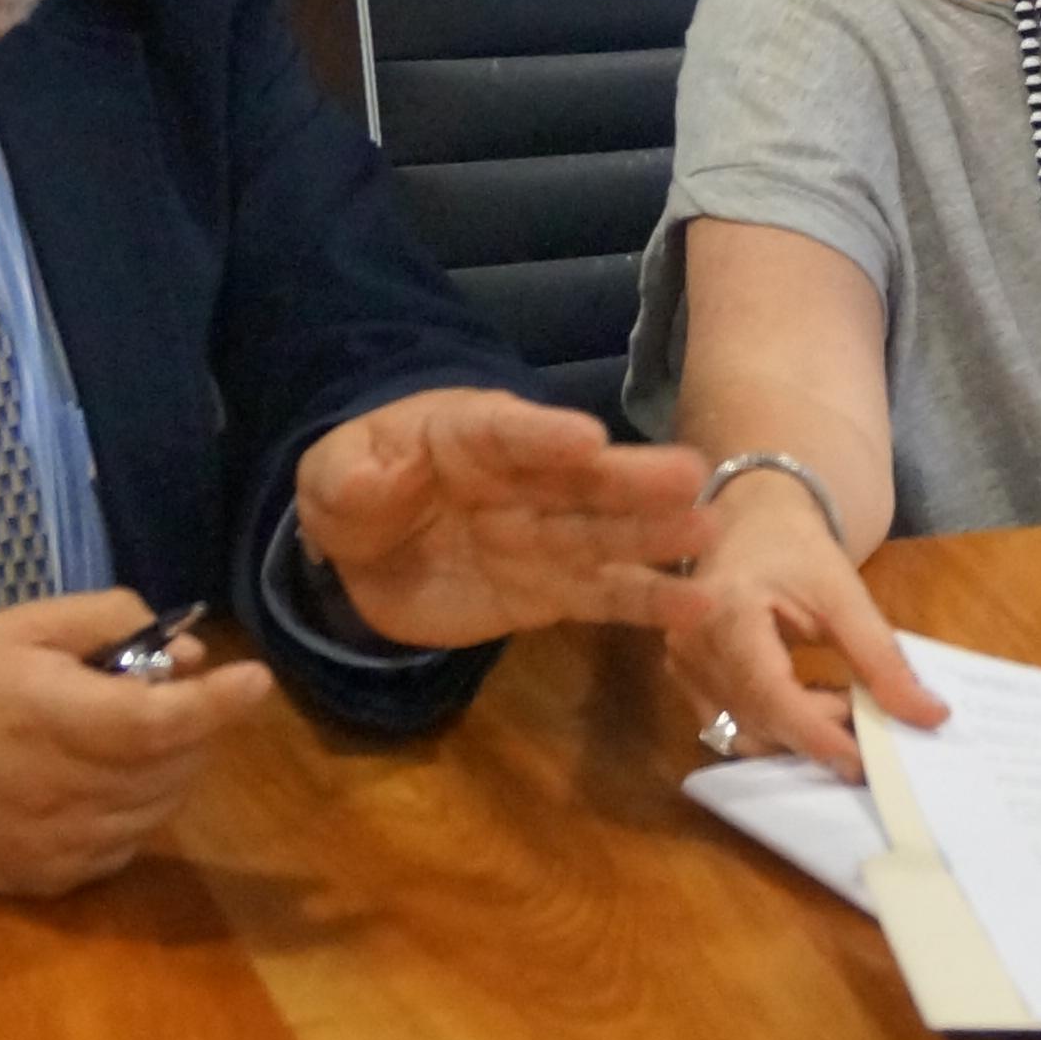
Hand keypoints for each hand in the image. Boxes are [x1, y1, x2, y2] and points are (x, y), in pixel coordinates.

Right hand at [0, 590, 273, 893]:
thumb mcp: (19, 625)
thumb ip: (109, 622)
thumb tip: (187, 655)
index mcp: (45, 717)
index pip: (162, 723)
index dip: (218, 704)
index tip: (256, 680)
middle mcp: (55, 791)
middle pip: (171, 767)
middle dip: (193, 726)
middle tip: (164, 691)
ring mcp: (49, 846)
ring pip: (157, 810)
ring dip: (169, 768)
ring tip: (129, 732)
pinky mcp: (40, 882)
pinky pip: (124, 846)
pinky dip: (136, 810)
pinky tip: (103, 779)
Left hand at [293, 387, 721, 649]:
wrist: (369, 549)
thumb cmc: (359, 488)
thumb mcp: (332, 473)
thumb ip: (353, 475)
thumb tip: (378, 479)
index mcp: (473, 436)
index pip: (510, 434)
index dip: (545, 436)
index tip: (588, 440)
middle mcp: (527, 482)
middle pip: (582, 481)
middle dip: (632, 479)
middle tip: (689, 475)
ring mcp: (545, 538)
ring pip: (606, 537)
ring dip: (656, 537)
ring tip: (707, 533)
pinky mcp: (553, 592)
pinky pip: (604, 596)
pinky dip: (649, 603)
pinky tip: (697, 605)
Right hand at [664, 473, 942, 772]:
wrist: (749, 518)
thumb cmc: (794, 546)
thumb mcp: (844, 592)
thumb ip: (882, 657)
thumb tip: (929, 716)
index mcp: (725, 614)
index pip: (771, 696)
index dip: (819, 736)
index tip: (865, 762)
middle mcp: (691, 647)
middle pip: (758, 721)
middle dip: (819, 733)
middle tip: (872, 724)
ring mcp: (682, 666)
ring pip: (745, 730)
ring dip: (800, 731)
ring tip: (845, 700)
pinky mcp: (686, 679)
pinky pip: (732, 722)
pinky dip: (779, 725)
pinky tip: (813, 699)